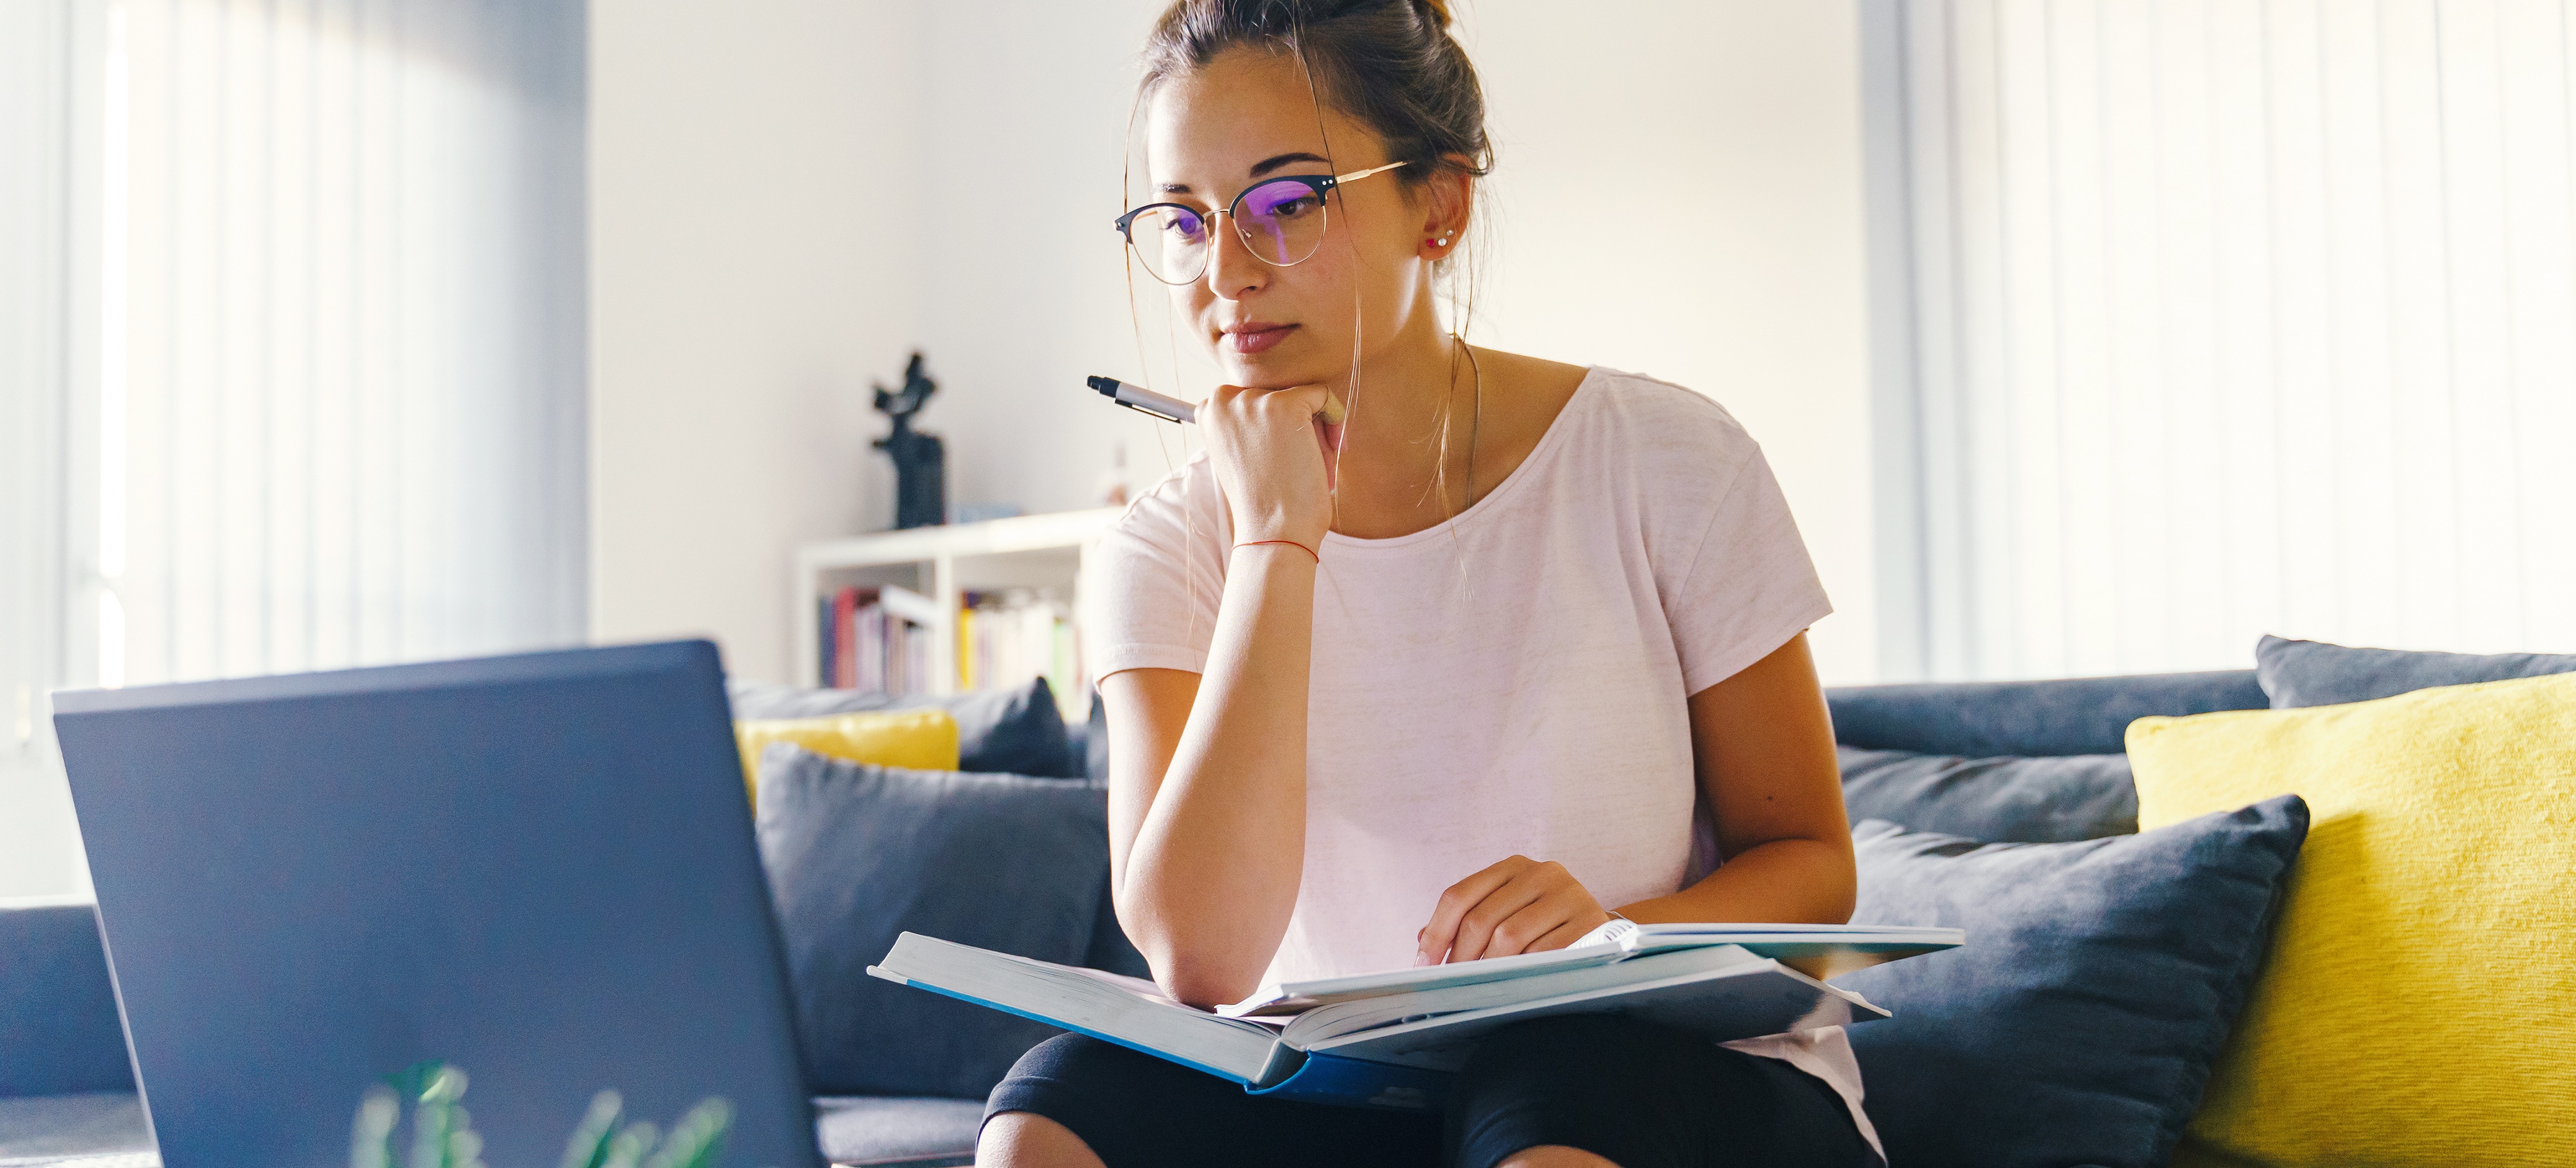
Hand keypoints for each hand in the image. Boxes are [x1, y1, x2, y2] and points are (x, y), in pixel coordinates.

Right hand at [1199, 383, 1337, 549]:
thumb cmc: (1264, 500)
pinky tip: (1326, 451)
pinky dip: (1334, 420)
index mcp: (1209, 410)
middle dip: (1295, 426)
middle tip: (1293, 465)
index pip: (1256, 397)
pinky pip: (1323, 395)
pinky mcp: (1284, 404)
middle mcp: (1224, 398)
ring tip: (1306, 464)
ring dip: (1314, 428)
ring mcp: (1253, 400)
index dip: (1274, 426)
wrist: (1272, 531)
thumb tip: (1277, 399)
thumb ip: (1249, 422)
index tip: (1276, 456)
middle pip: (1279, 393)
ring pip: (1302, 396)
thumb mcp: (1242, 452)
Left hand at [1416, 855, 1615, 965]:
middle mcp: (1542, 873)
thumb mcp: (1506, 912)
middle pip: (1481, 918)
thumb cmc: (1542, 925)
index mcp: (1513, 866)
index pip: (1459, 895)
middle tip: (1453, 983)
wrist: (1599, 931)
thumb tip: (1423, 943)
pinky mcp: (1590, 922)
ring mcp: (1568, 895)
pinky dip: (1524, 972)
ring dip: (1490, 967)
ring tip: (1483, 984)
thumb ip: (1467, 921)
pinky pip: (1543, 954)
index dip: (1437, 932)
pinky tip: (1519, 981)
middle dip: (1461, 957)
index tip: (1423, 964)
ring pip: (1510, 938)